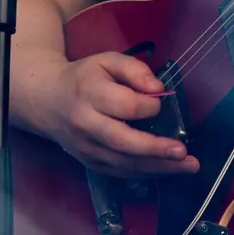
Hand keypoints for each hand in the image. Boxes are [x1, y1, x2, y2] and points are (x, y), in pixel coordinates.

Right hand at [34, 53, 200, 176]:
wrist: (47, 101)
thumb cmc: (84, 79)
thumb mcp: (107, 61)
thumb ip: (134, 69)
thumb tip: (158, 89)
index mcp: (89, 94)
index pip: (123, 105)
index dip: (147, 106)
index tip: (159, 103)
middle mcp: (85, 125)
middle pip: (122, 141)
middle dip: (155, 149)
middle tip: (183, 152)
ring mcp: (85, 148)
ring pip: (123, 163)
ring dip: (157, 167)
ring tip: (187, 166)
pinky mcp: (89, 163)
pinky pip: (120, 172)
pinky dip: (145, 173)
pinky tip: (167, 170)